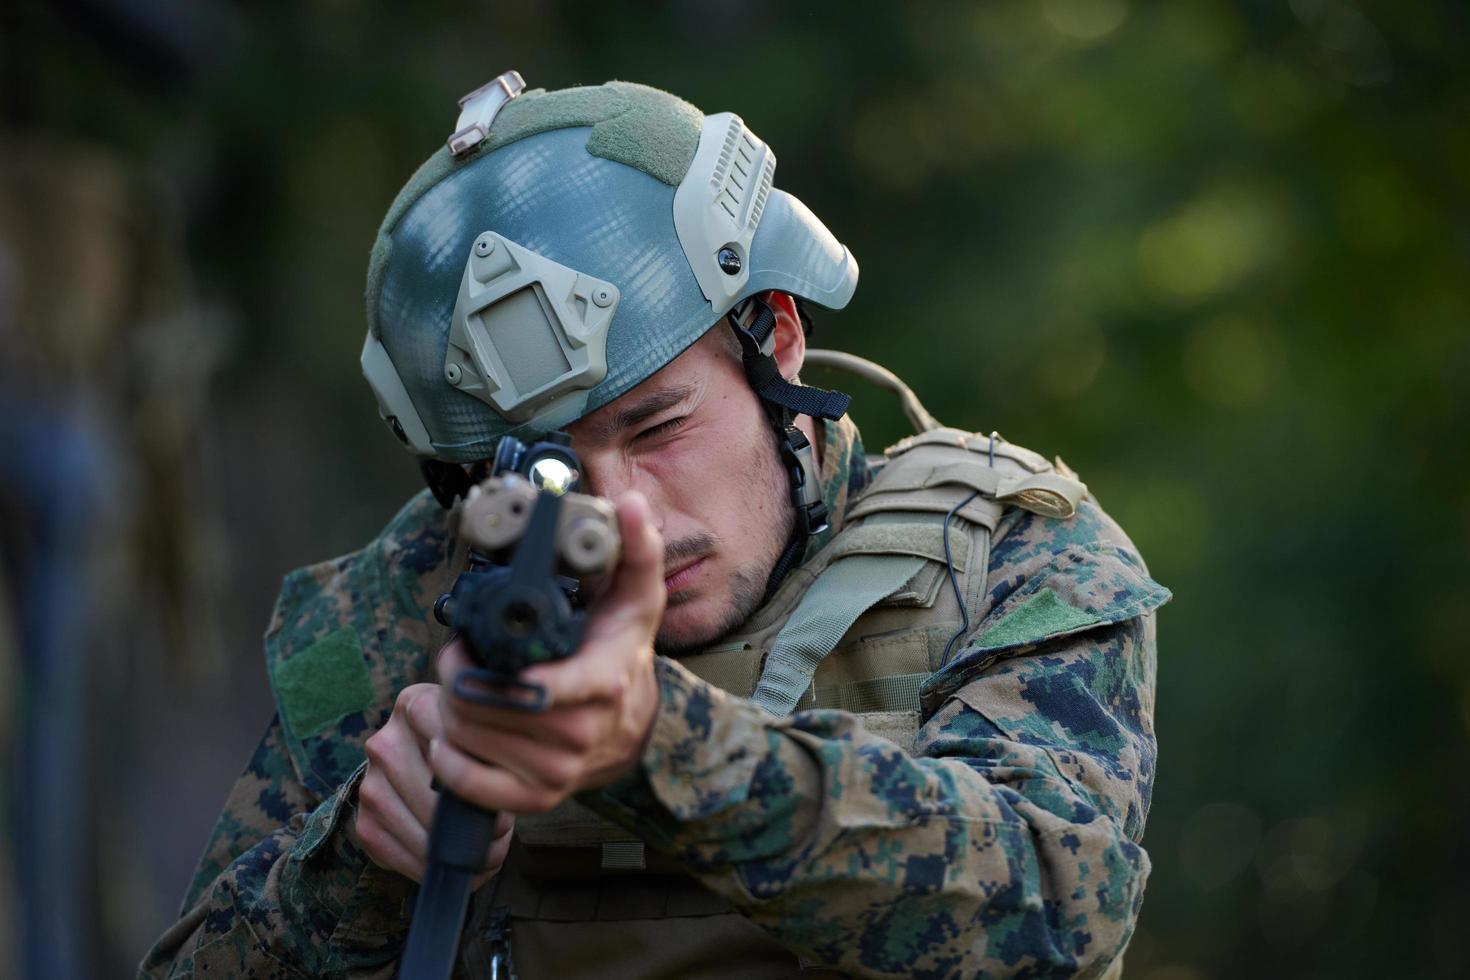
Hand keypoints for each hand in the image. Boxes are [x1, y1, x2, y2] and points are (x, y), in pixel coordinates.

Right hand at [354, 683, 514, 885]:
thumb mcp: (477, 733)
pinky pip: (399, 855)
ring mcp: (369, 783)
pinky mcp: (364, 822)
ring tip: (485, 853)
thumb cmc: (464, 747)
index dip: (478, 770)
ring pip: (418, 829)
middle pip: (432, 794)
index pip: (448, 735)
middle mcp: (384, 741)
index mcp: (415, 705)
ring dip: (456, 852)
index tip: (498, 788)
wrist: (421, 763)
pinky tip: (453, 862)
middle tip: (500, 834)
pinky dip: (431, 867)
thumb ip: (485, 752)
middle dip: (471, 824)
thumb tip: (497, 810)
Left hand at [430, 490, 664, 814]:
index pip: (551, 689)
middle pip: (486, 707)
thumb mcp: (636, 597)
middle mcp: (583, 732)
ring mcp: (559, 769)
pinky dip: (447, 757)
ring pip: (468, 739)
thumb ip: (636, 549)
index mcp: (604, 680)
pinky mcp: (536, 799)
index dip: (509, 680)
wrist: (631, 726)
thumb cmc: (620, 652)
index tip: (482, 657)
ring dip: (446, 709)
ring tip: (460, 686)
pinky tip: (456, 734)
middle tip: (459, 655)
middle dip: (456, 674)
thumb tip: (632, 505)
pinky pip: (467, 784)